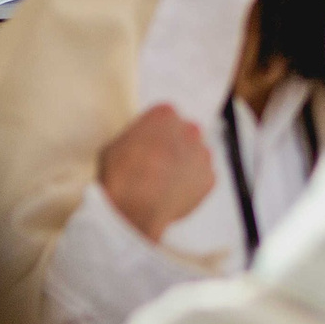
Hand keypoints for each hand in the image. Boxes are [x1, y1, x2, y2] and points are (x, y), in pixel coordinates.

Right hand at [97, 103, 215, 241]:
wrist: (133, 209)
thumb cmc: (119, 176)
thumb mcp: (115, 145)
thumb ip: (136, 137)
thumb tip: (138, 144)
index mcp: (165, 114)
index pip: (164, 117)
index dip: (154, 134)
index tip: (147, 145)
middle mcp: (190, 129)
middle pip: (183, 135)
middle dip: (172, 147)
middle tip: (156, 165)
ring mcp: (203, 154)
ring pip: (194, 156)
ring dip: (183, 166)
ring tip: (162, 184)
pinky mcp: (210, 178)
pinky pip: (201, 179)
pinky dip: (190, 186)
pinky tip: (172, 195)